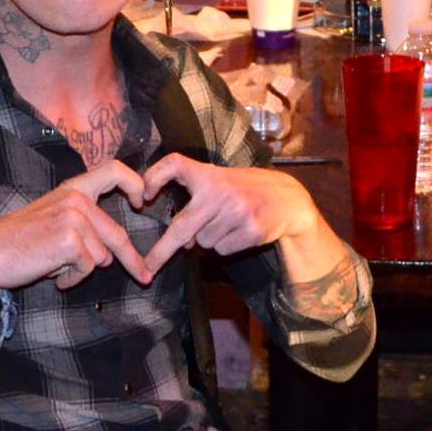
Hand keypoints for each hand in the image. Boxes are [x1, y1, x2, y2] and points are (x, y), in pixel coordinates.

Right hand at [0, 159, 149, 290]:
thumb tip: (113, 245)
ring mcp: (73, 219)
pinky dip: (72, 278)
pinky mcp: (70, 241)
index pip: (114, 171)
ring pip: (103, 257)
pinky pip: (88, 269)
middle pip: (117, 233)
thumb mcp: (51, 216)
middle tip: (145, 276)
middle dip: (133, 259)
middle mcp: (76, 199)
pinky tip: (52, 273)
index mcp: (72, 189)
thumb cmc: (17, 240)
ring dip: (82, 269)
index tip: (142, 202)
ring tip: (54, 264)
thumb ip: (82, 218)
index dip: (135, 184)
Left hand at [141, 154, 319, 274]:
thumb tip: (182, 242)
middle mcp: (220, 191)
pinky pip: (221, 250)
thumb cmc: (243, 190)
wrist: (288, 199)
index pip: (174, 164)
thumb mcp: (219, 181)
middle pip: (182, 227)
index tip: (143, 196)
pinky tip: (238, 232)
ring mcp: (237, 211)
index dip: (154, 176)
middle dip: (162, 251)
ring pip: (203, 243)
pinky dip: (225, 246)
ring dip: (208, 239)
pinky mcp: (252, 230)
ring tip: (227, 223)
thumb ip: (195, 200)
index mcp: (208, 174)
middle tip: (147, 266)